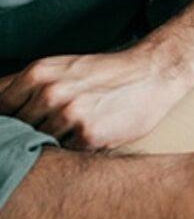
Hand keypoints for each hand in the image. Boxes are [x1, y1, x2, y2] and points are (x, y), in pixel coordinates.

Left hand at [0, 44, 193, 148]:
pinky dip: (74, 147)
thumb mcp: (62, 67)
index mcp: (38, 73)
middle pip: (19, 129)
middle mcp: (50, 93)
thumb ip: (27, 86)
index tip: (26, 122)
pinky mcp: (88, 134)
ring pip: (41, 141)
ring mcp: (68, 114)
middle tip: (60, 121)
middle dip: (33, 129)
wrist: (154, 72)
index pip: (1, 109)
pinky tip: (91, 131)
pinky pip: (65, 151)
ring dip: (55, 139)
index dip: (9, 120)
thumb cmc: (107, 73)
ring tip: (78, 124)